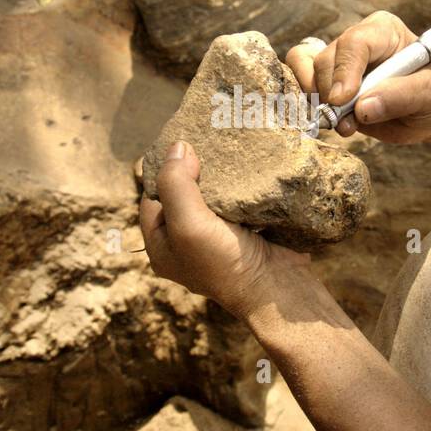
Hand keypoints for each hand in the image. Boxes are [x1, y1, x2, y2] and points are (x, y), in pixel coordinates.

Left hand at [139, 141, 315, 318]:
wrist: (278, 289)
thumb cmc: (226, 261)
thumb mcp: (188, 223)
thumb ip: (175, 185)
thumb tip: (177, 147)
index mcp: (162, 246)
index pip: (152, 198)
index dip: (163, 172)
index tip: (184, 146)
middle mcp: (185, 244)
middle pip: (180, 196)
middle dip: (192, 170)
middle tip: (206, 141)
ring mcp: (215, 240)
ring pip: (209, 197)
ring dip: (218, 176)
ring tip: (225, 148)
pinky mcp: (244, 233)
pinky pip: (235, 203)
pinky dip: (239, 186)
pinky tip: (246, 167)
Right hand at [286, 11, 430, 143]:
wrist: (428, 114)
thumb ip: (401, 96)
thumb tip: (362, 108)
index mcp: (383, 31)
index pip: (354, 42)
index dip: (344, 71)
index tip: (343, 100)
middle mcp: (356, 41)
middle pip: (325, 59)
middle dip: (331, 94)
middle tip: (347, 123)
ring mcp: (338, 62)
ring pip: (306, 69)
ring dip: (316, 100)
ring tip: (342, 124)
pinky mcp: (326, 82)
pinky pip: (300, 82)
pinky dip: (306, 102)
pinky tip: (328, 118)